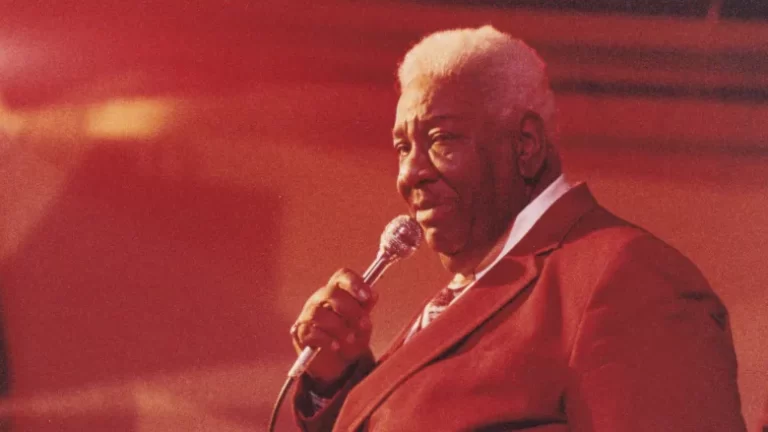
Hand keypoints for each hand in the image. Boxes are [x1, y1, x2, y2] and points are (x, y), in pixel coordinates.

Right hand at [291, 268, 377, 387]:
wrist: (337, 364)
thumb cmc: (350, 336)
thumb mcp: (362, 323)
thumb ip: (366, 308)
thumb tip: (373, 294)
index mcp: (337, 291)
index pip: (342, 276)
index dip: (354, 283)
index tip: (366, 296)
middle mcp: (320, 299)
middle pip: (331, 293)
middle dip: (350, 309)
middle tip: (363, 324)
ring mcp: (308, 315)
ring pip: (319, 313)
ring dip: (339, 327)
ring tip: (350, 339)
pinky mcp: (301, 333)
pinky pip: (311, 332)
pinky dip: (326, 340)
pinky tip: (336, 346)